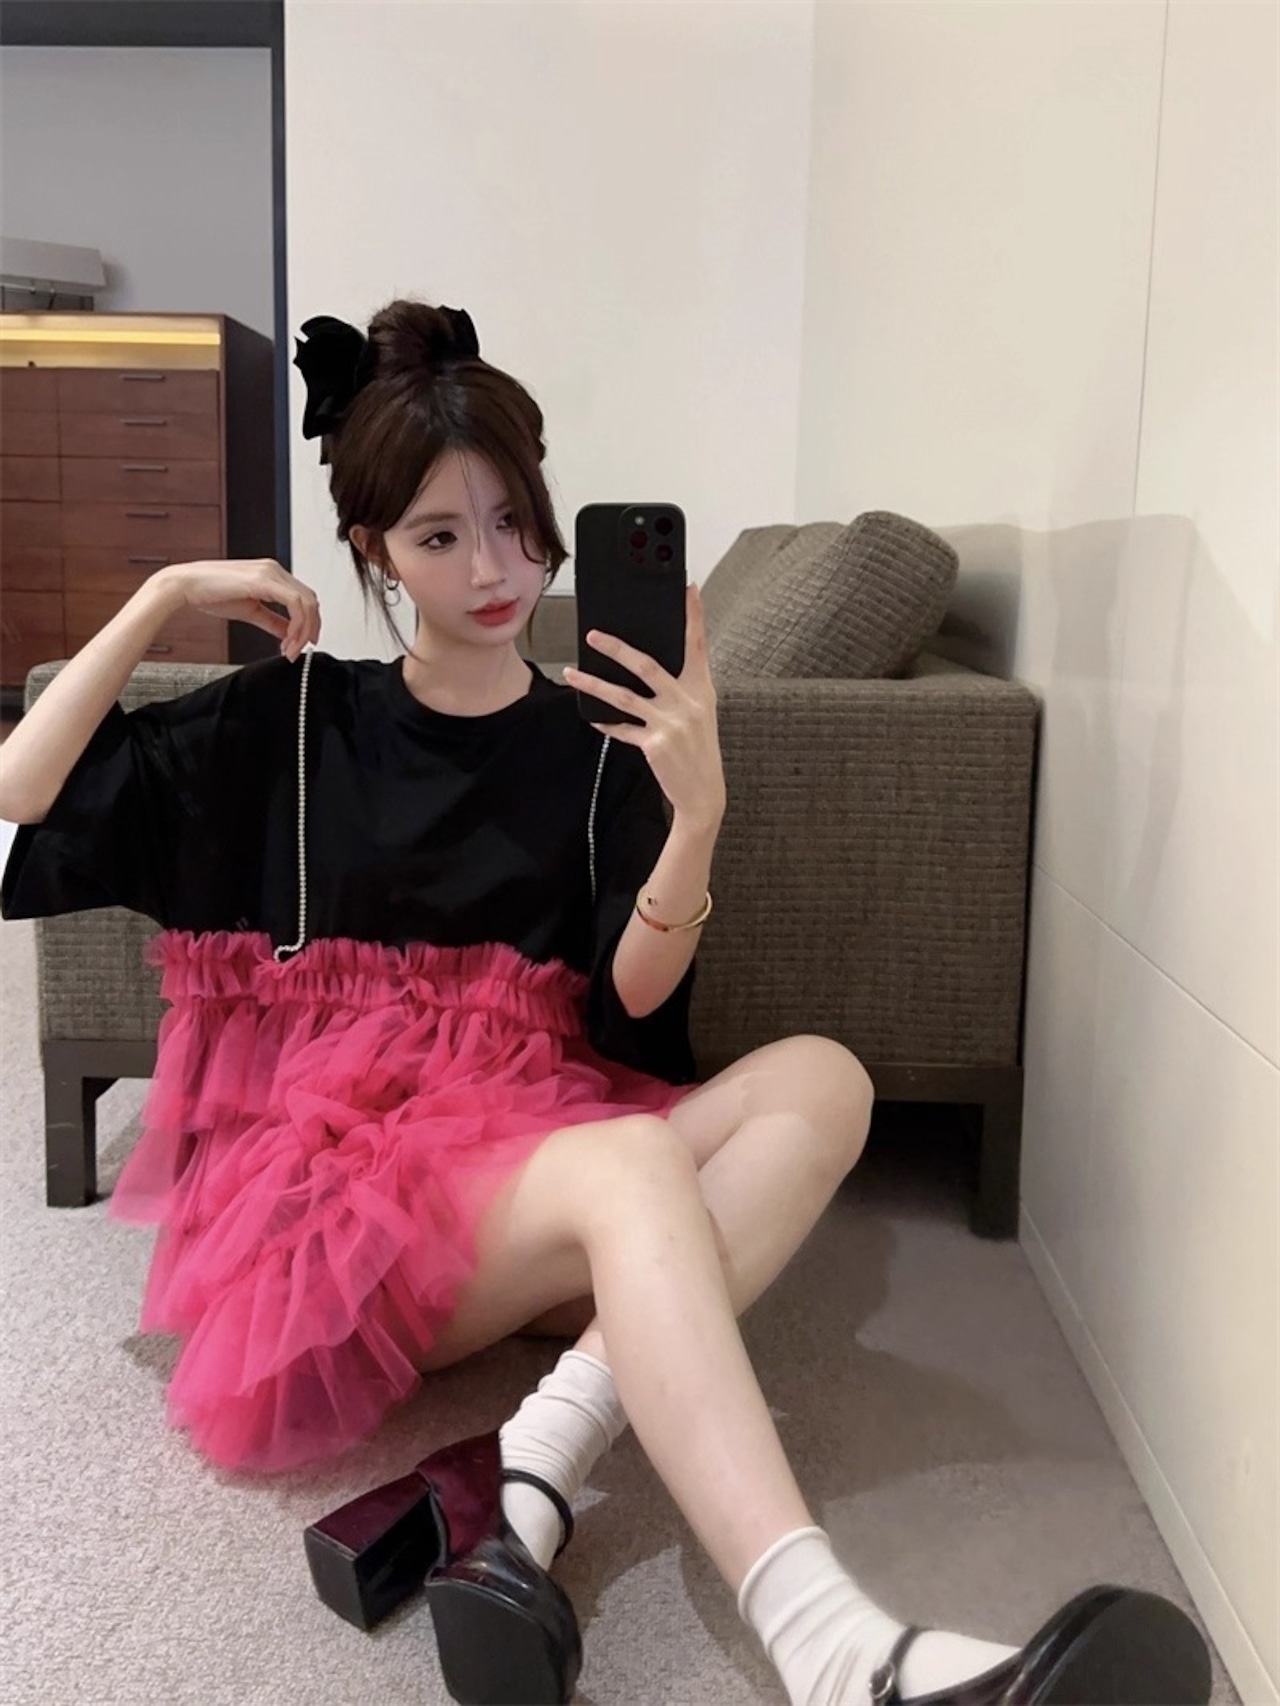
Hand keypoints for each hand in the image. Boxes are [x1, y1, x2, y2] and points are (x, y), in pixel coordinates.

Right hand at [156, 559, 321, 660]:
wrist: (185, 586)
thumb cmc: (210, 594)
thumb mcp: (250, 611)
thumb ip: (273, 621)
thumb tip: (289, 633)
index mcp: (272, 574)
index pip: (304, 598)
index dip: (308, 623)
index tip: (300, 644)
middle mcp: (274, 570)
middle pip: (310, 600)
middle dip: (310, 629)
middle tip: (299, 651)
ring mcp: (271, 572)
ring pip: (306, 602)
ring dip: (304, 630)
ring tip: (291, 650)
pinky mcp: (264, 580)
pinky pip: (294, 603)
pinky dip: (297, 624)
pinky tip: (287, 640)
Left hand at [563, 583, 726, 827]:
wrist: (704, 792)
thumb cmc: (698, 748)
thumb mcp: (699, 712)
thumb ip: (679, 688)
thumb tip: (645, 665)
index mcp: (702, 689)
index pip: (698, 645)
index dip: (694, 616)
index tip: (689, 589)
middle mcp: (688, 702)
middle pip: (647, 665)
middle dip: (617, 648)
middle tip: (593, 635)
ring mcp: (671, 723)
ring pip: (624, 696)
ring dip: (594, 684)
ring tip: (572, 674)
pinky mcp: (654, 744)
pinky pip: (622, 728)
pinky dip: (605, 722)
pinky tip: (591, 716)